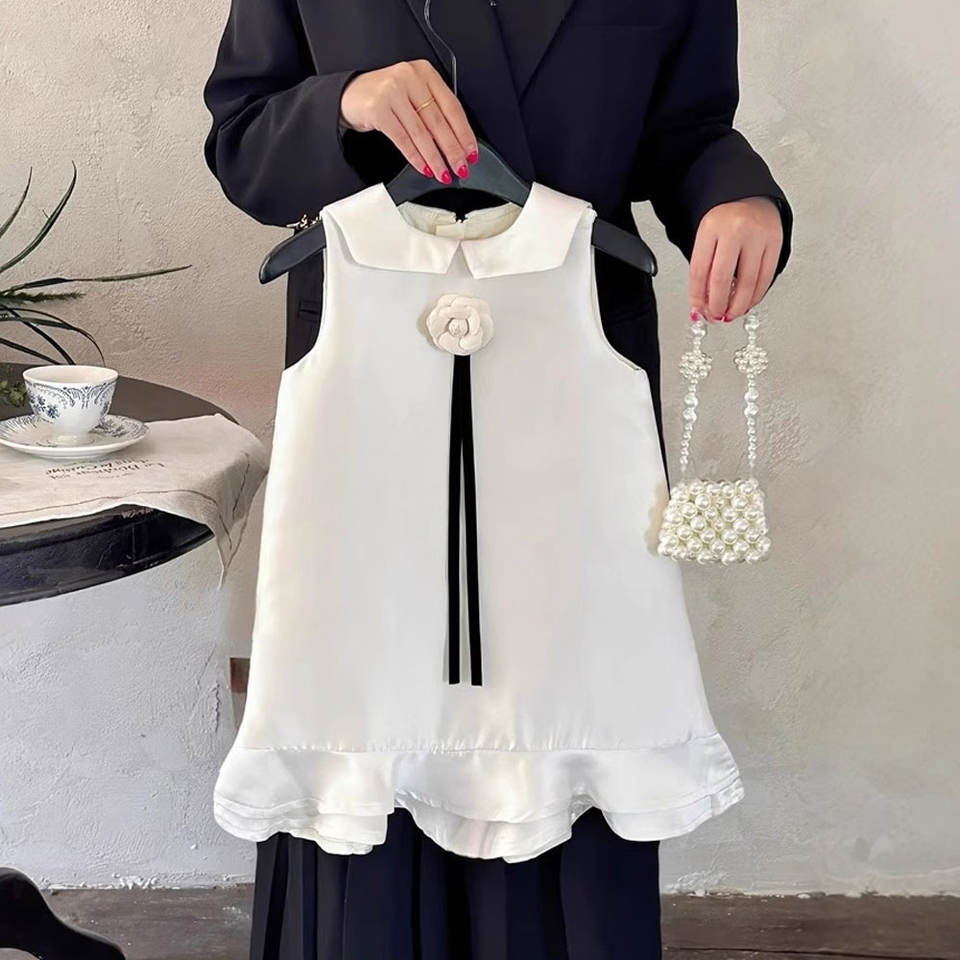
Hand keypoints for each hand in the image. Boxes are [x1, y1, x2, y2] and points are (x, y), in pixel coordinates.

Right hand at [340, 61, 478, 184]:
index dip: (464, 133)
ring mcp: (393, 92)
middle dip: (452, 150)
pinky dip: (415, 157)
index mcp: (425, 73)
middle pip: (439, 121)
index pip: (452, 106)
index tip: (472, 152)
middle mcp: (410, 78)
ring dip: (435, 158)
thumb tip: (456, 143)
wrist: (350, 94)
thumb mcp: (413, 95)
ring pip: (421, 132)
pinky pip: (403, 139)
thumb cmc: (385, 96)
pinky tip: (425, 168)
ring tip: (444, 173)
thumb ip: (433, 111)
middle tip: (461, 167)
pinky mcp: (378, 109)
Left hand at [689, 196, 783, 323]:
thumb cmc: (725, 221)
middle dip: (717, 304)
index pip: (699, 270)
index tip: (698, 311)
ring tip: (731, 313)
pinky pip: (766, 277)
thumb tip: (700, 308)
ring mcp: (757, 235)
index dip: (698, 297)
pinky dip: (755, 295)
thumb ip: (702, 271)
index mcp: (711, 227)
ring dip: (738, 305)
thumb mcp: (706, 239)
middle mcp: (735, 229)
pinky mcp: (775, 242)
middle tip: (716, 316)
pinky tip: (748, 302)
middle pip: (722, 278)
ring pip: (747, 282)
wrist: (750, 196)